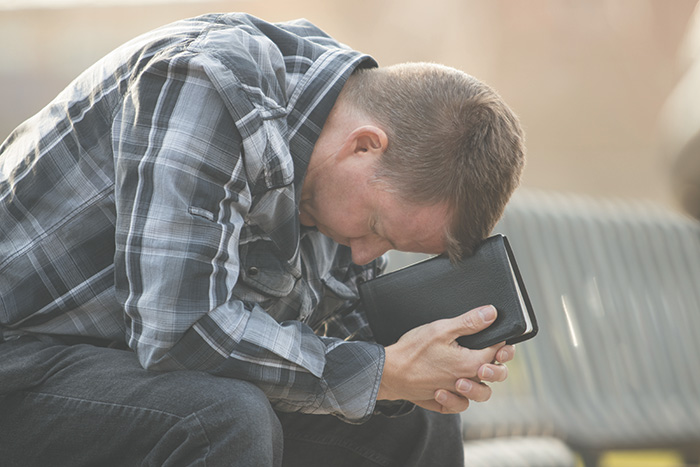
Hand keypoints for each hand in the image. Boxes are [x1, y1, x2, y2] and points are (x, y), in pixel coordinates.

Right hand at [377, 305, 514, 413]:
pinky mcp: (441, 403)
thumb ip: (469, 322)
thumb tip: (491, 314)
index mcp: (470, 364)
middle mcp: (466, 382)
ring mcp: (454, 394)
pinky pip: (460, 405)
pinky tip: (453, 386)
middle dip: (498, 363)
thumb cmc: (412, 350)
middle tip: (490, 353)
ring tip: (473, 372)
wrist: (389, 372)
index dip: (501, 342)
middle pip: (495, 375)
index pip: (497, 352)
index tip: (496, 334)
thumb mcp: (441, 329)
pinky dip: (460, 398)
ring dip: (481, 382)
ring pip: (481, 394)